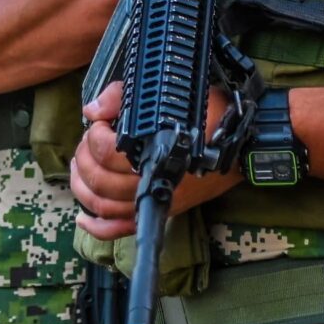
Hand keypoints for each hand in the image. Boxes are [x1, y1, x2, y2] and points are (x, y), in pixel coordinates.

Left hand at [71, 81, 236, 239]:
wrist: (243, 145)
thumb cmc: (211, 116)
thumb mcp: (169, 93)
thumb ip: (122, 97)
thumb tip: (91, 110)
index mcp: (156, 153)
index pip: (108, 152)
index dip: (94, 135)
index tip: (100, 121)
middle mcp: (155, 183)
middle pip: (100, 181)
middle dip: (84, 158)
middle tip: (88, 141)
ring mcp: (157, 201)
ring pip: (104, 205)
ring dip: (82, 187)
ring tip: (79, 167)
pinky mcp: (162, 212)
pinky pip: (121, 229)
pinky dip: (97, 227)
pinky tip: (83, 217)